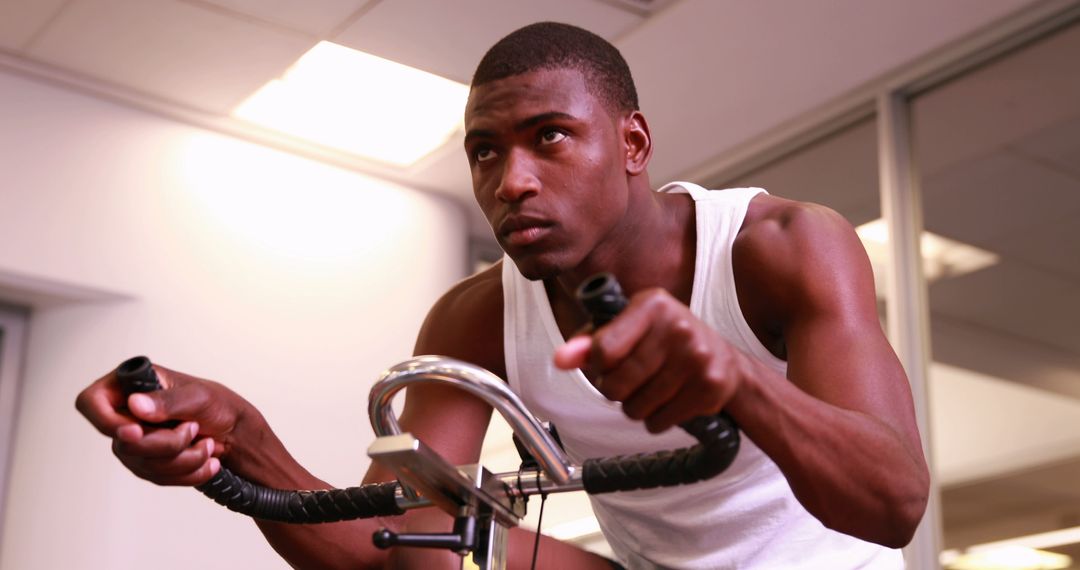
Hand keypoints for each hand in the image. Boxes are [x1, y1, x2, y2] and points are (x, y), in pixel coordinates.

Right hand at [75, 364, 250, 485]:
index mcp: (132, 385)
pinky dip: (186, 473)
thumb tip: (135, 404)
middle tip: (193, 430)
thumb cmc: (219, 405)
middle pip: (122, 442)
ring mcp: (133, 441)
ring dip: (182, 459)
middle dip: (165, 444)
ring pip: (140, 463)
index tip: (135, 431)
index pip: (91, 402)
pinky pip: (155, 477)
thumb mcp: (199, 397)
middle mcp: (126, 413)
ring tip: (206, 445)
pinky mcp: (146, 462)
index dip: (104, 421)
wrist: (237, 434)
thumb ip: (168, 401)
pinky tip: (207, 462)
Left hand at [554, 287, 746, 432]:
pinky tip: (668, 401)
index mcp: (652, 304)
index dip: (597, 366)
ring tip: (650, 390)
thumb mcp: (628, 327)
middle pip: (617, 385)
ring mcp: (697, 358)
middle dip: (615, 391)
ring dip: (636, 407)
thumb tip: (560, 359)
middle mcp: (678, 327)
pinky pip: (660, 422)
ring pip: (637, 409)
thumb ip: (590, 341)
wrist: (725, 361)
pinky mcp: (710, 387)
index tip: (607, 364)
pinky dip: (657, 420)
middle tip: (629, 381)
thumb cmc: (666, 340)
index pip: (603, 350)